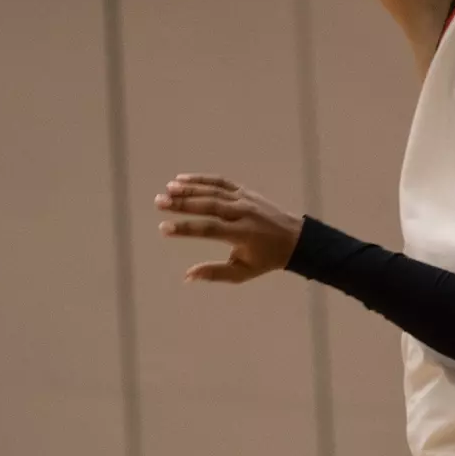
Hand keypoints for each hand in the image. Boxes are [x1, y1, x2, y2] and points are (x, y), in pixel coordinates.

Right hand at [155, 174, 303, 283]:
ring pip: (214, 191)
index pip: (209, 229)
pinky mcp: (245, 191)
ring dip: (189, 189)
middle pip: (209, 206)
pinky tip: (181, 179)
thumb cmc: (266, 259)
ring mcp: (245, 199)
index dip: (185, 228)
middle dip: (182, 204)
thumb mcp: (243, 272)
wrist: (295, 238)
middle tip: (159, 202)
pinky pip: (221, 182)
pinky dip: (202, 179)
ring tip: (167, 190)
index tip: (163, 228)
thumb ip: (215, 273)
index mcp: (243, 234)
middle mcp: (243, 213)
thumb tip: (188, 276)